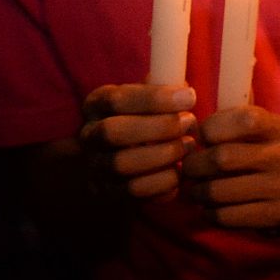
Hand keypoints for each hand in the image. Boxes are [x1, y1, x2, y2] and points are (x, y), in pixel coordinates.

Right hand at [79, 84, 196, 199]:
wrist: (126, 156)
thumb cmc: (147, 116)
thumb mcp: (149, 96)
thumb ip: (164, 87)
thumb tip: (182, 87)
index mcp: (97, 104)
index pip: (117, 99)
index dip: (155, 98)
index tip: (190, 97)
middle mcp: (89, 135)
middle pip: (113, 132)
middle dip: (159, 127)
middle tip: (189, 122)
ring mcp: (96, 166)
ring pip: (122, 164)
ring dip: (163, 155)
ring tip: (188, 145)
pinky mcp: (109, 192)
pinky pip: (135, 190)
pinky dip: (163, 181)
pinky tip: (180, 170)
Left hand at [182, 106, 279, 227]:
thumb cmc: (265, 155)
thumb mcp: (260, 132)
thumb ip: (230, 126)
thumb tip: (187, 137)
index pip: (244, 120)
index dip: (211, 128)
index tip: (203, 139)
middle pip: (223, 158)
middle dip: (194, 165)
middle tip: (189, 170)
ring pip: (218, 191)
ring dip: (197, 192)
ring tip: (196, 191)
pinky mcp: (277, 216)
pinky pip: (225, 216)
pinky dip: (208, 213)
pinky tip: (210, 208)